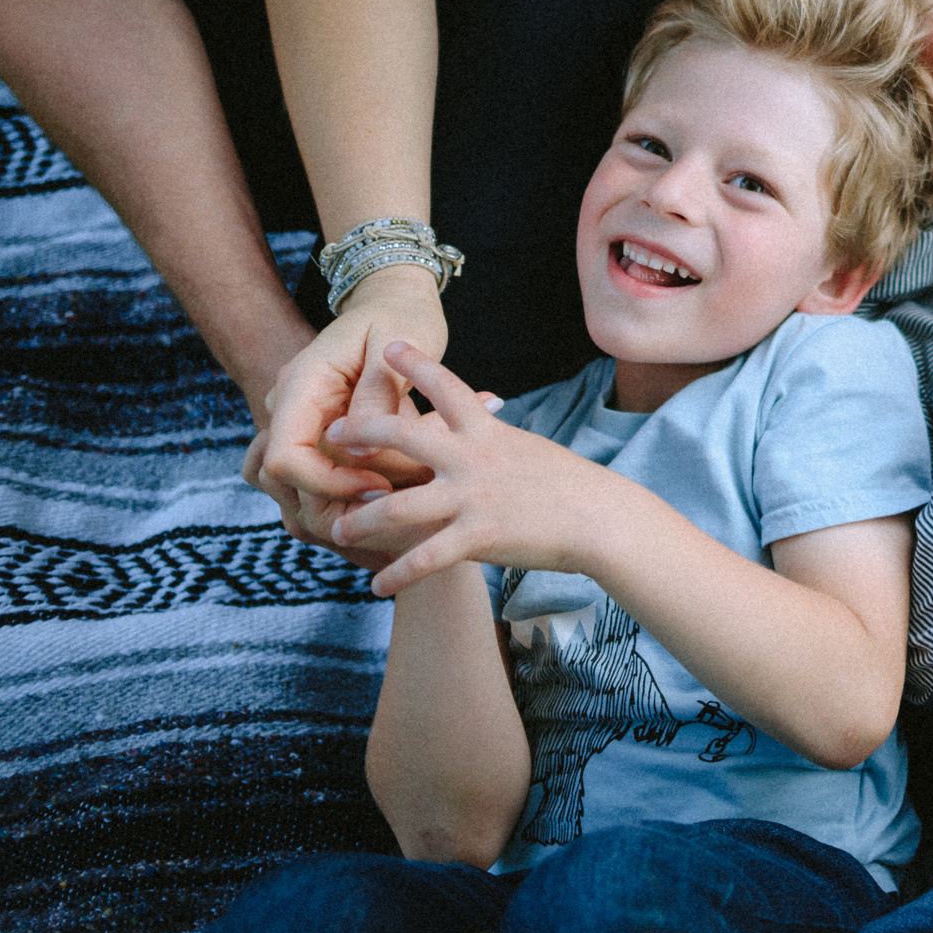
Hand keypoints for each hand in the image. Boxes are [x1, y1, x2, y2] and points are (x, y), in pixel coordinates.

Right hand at [252, 265, 448, 556]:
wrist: (396, 299)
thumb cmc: (403, 315)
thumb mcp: (400, 345)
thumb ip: (379, 397)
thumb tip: (358, 454)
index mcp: (302, 384)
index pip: (285, 458)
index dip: (327, 484)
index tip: (381, 487)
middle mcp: (292, 407)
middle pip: (295, 481)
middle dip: (347, 497)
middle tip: (406, 496)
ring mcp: (303, 420)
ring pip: (312, 485)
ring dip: (359, 495)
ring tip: (413, 486)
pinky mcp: (321, 432)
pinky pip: (330, 472)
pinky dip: (365, 483)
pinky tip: (407, 479)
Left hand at [328, 344, 600, 597]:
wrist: (601, 518)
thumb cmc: (567, 483)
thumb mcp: (524, 447)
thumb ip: (488, 438)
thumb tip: (475, 423)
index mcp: (486, 430)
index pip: (447, 386)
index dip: (417, 364)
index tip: (389, 346)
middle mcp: (473, 457)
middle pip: (403, 436)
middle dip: (362, 433)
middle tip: (332, 436)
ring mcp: (473, 497)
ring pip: (399, 506)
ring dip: (361, 520)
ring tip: (338, 529)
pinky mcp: (479, 537)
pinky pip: (426, 558)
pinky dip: (397, 574)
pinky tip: (376, 585)